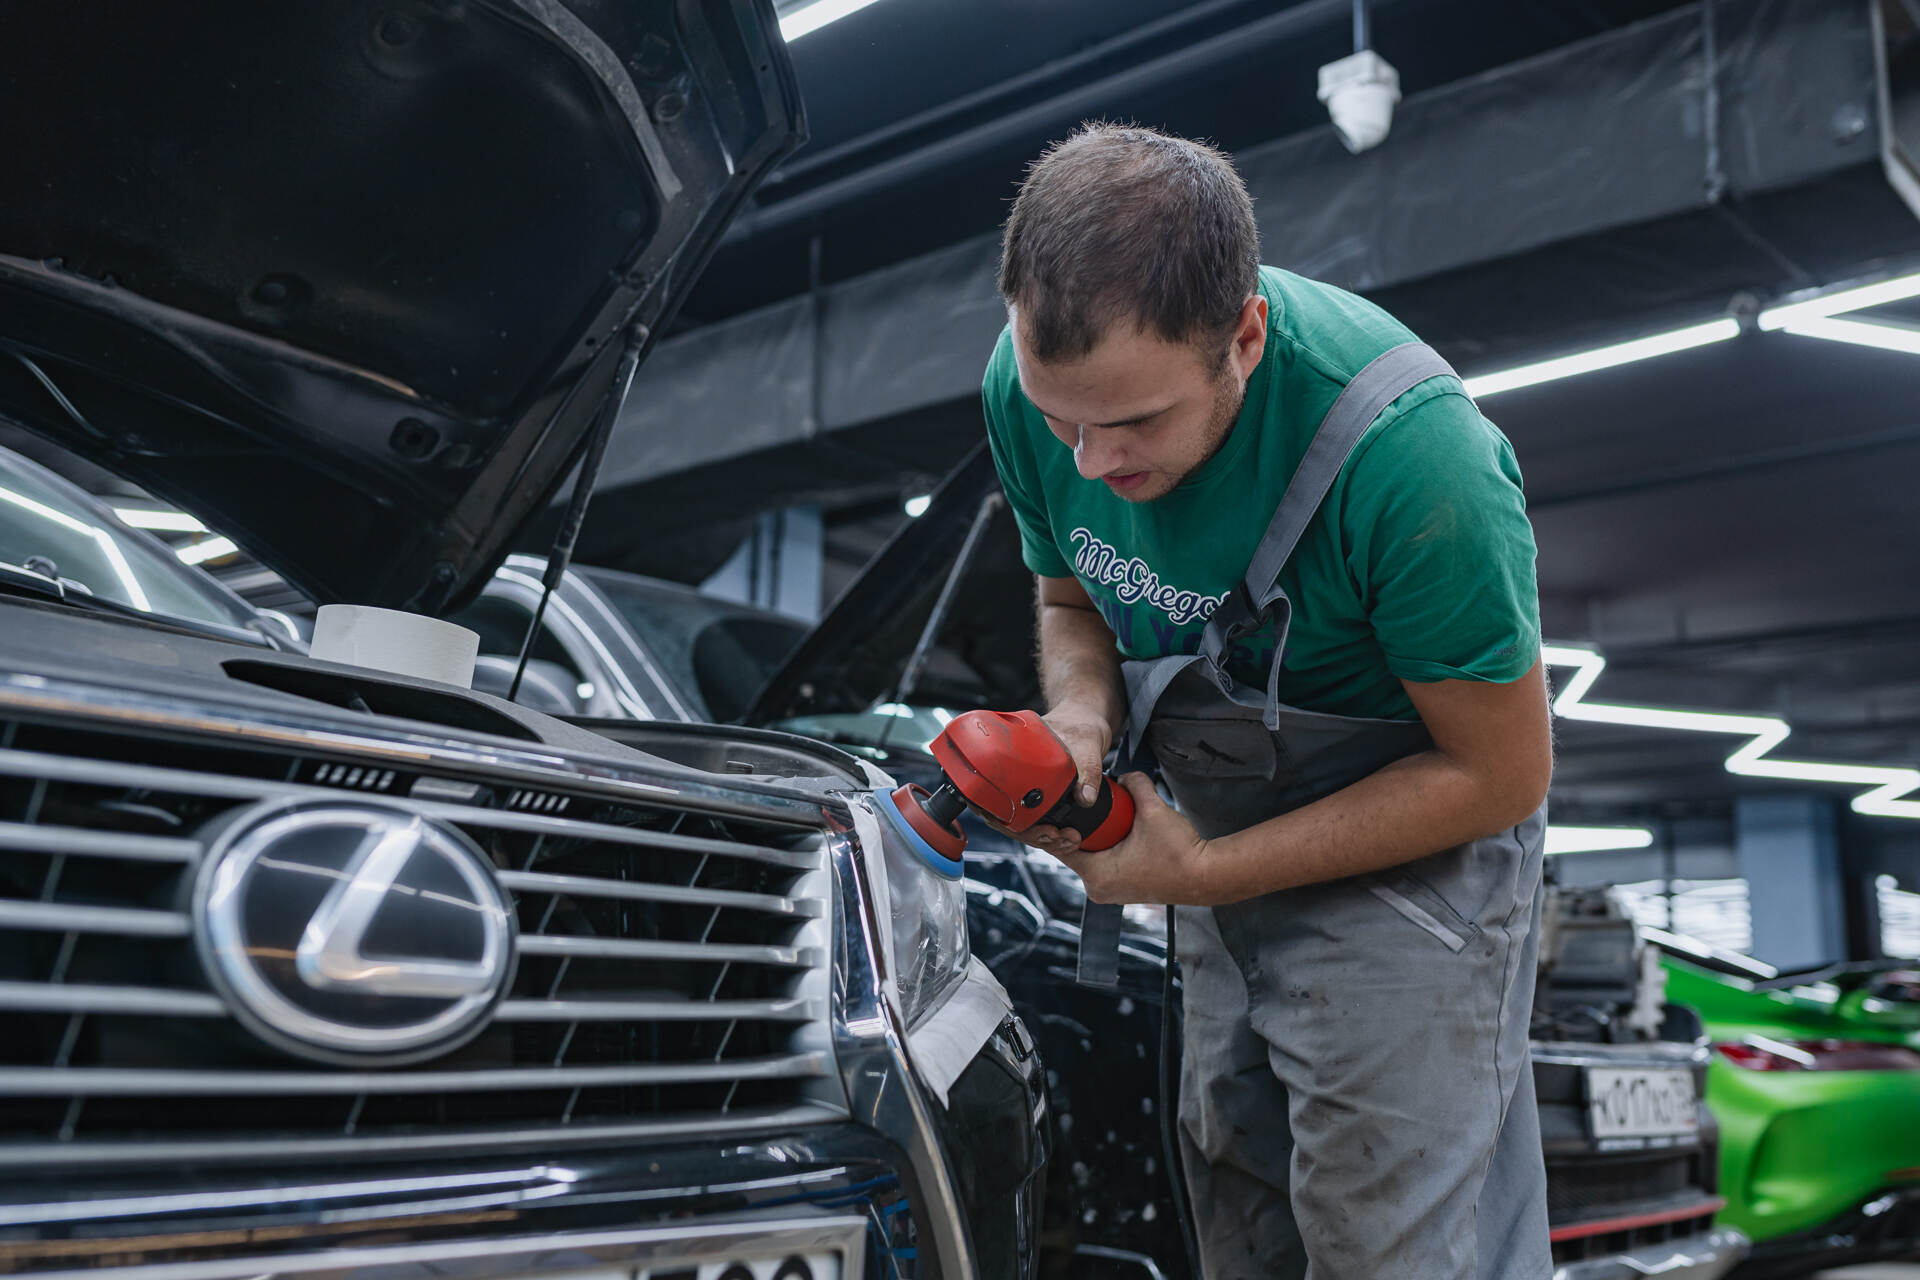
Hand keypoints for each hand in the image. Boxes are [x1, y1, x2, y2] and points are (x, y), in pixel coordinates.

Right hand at [989, 703, 1111, 856]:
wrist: (1087, 718)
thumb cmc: (1079, 722)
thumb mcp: (1087, 743)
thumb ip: (1088, 770)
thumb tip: (1085, 798)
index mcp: (1011, 756)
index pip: (989, 795)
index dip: (1003, 818)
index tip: (1030, 827)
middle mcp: (1012, 774)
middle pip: (1004, 817)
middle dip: (1030, 834)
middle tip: (1056, 836)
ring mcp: (1024, 786)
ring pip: (1019, 822)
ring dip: (1041, 838)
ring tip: (1067, 839)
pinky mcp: (1038, 795)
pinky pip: (1033, 820)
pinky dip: (1047, 834)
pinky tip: (1065, 837)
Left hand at [1048, 773, 1220, 905]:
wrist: (1207, 875)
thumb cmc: (1182, 853)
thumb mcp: (1154, 810)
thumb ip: (1135, 784)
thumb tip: (1124, 776)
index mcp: (1097, 875)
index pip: (1059, 847)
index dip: (1056, 824)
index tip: (1061, 807)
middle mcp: (1099, 889)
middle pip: (1074, 851)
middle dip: (1079, 828)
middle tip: (1087, 808)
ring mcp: (1110, 892)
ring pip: (1089, 858)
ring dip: (1094, 838)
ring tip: (1105, 820)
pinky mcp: (1122, 890)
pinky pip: (1103, 865)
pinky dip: (1106, 849)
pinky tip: (1118, 834)